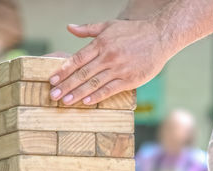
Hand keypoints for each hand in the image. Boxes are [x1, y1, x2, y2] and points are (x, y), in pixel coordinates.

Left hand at [49, 19, 168, 104]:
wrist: (160, 37)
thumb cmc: (134, 31)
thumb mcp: (109, 25)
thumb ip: (88, 29)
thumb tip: (69, 28)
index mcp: (101, 43)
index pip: (77, 59)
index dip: (63, 70)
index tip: (52, 80)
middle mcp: (108, 57)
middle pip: (82, 74)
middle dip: (66, 86)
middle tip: (53, 95)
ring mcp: (119, 69)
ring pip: (94, 84)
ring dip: (78, 94)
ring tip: (65, 101)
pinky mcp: (129, 80)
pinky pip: (110, 90)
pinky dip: (97, 96)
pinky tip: (86, 102)